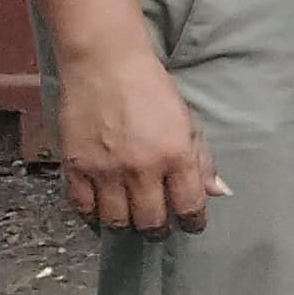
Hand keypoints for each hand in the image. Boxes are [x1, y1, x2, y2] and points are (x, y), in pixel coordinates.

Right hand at [58, 45, 221, 236]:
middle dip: (158, 230)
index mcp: (176, 155)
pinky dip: (93, 216)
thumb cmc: (151, 89)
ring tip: (131, 220)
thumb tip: (217, 192)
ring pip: (117, 220)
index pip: (189, 206)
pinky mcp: (76, 167)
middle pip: (150, 221)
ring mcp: (106, 171)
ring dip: (126, 225)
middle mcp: (142, 169)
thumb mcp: (188, 120)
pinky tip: (101, 213)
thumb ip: (201, 159)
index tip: (192, 226)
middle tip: (158, 227)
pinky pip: (83, 207)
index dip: (193, 222)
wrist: (105, 64)